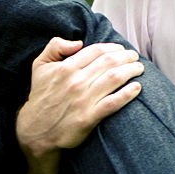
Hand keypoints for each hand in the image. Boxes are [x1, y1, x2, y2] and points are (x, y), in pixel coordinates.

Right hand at [16, 38, 143, 157]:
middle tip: (134, 57)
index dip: (113, 47)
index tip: (121, 49)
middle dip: (126, 57)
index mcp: (66, 68)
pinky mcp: (88, 118)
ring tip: (139, 68)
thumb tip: (78, 42)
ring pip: (114, 79)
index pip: (97, 51)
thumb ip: (54, 47)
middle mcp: (75, 82)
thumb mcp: (40, 67)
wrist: (35, 131)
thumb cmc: (41, 96)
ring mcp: (83, 100)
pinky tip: (137, 88)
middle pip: (109, 62)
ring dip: (131, 71)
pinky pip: (113, 102)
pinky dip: (128, 94)